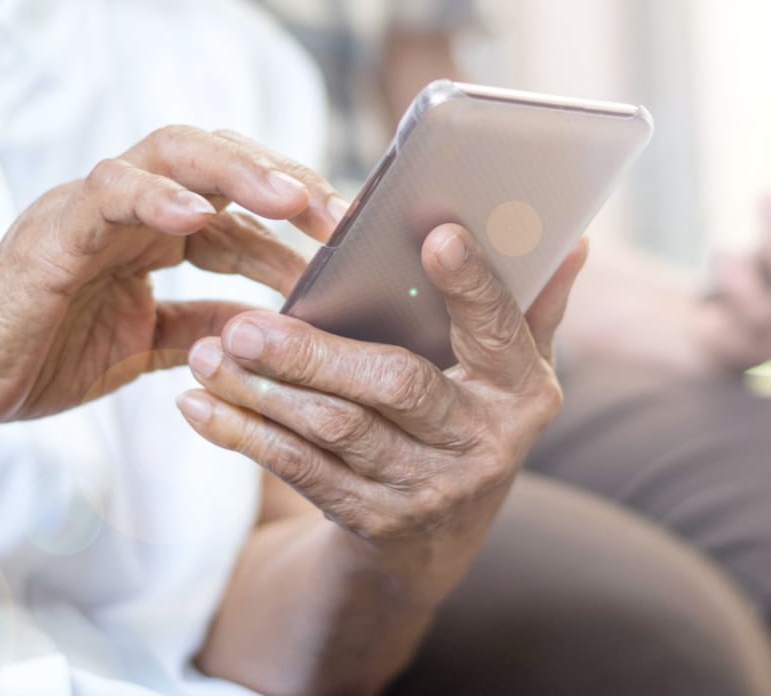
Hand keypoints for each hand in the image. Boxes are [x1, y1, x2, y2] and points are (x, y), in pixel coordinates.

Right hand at [0, 126, 347, 433]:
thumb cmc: (42, 355)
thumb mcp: (147, 346)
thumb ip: (206, 327)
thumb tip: (276, 326)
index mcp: (152, 230)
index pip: (237, 203)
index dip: (295, 217)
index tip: (352, 241)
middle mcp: (127, 206)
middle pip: (216, 159)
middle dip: (283, 179)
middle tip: (340, 213)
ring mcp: (86, 209)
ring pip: (169, 154)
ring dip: (237, 172)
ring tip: (294, 198)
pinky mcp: (48, 231)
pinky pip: (103, 195)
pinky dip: (150, 196)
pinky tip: (193, 212)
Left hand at [178, 227, 586, 551]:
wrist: (441, 535)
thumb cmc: (471, 414)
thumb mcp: (511, 368)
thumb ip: (532, 303)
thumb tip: (571, 237)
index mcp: (522, 390)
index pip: (500, 328)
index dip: (472, 285)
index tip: (437, 234)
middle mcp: (484, 444)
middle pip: (396, 386)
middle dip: (316, 354)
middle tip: (246, 323)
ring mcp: (429, 489)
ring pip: (336, 431)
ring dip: (264, 393)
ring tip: (208, 353)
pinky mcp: (375, 521)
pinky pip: (301, 473)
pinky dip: (245, 437)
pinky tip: (199, 406)